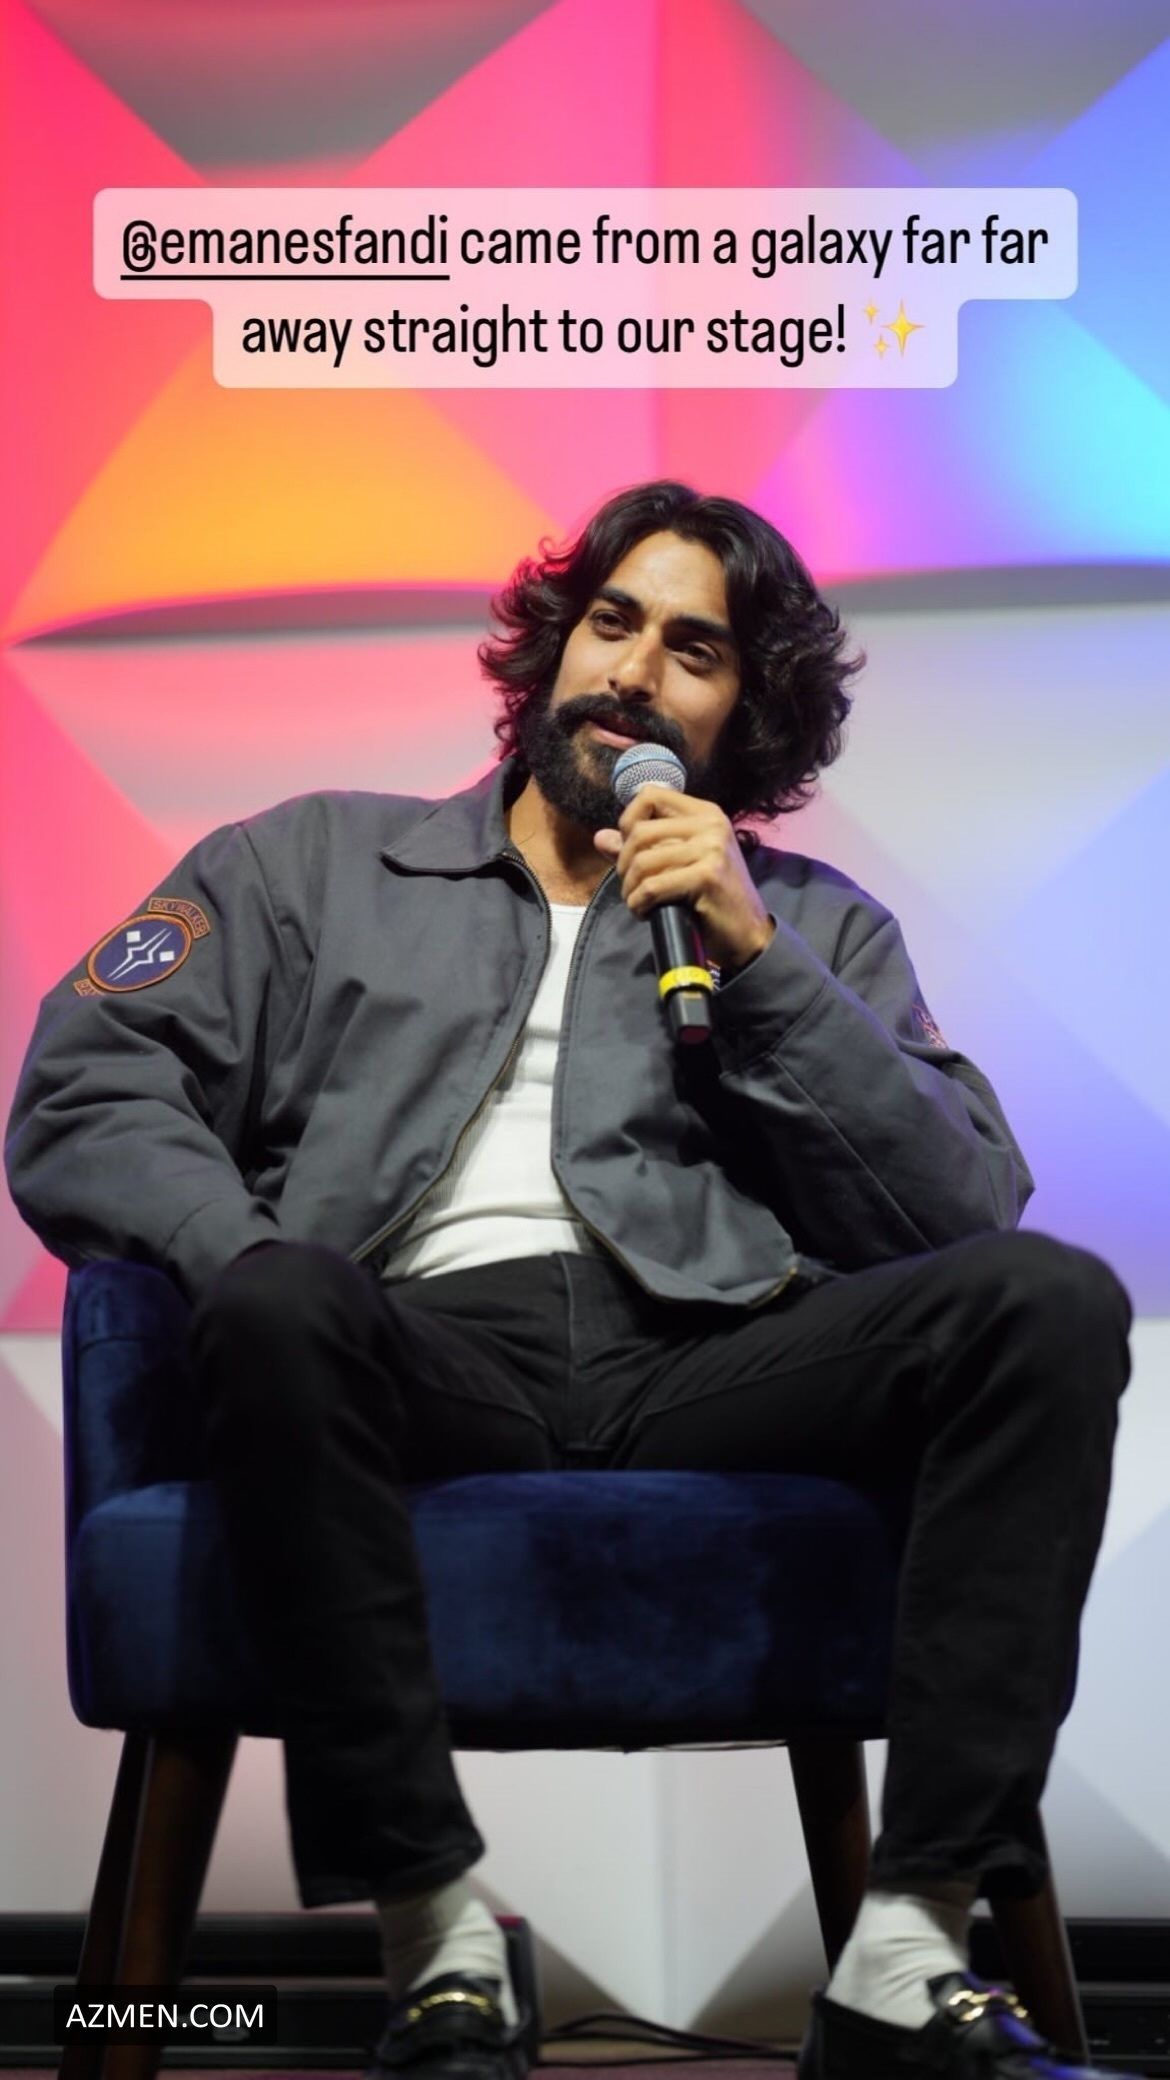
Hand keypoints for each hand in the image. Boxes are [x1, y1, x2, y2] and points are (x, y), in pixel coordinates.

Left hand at [594, 784, 774, 971]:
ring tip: (637, 902)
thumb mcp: (678, 865)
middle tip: (632, 887)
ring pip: (643, 861)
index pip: (650, 795)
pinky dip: (639, 903)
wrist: (748, 934)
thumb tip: (600, 838)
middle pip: (640, 831)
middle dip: (624, 863)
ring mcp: (711, 848)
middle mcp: (711, 824)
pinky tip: (644, 913)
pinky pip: (652, 886)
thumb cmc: (712, 899)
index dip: (629, 820)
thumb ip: (641, 848)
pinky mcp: (707, 876)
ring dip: (630, 888)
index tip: (630, 849)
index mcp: (706, 814)